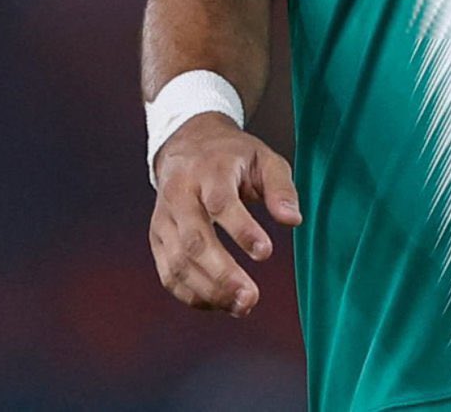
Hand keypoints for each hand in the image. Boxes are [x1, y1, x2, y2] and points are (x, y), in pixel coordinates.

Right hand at [148, 113, 300, 317]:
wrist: (186, 144)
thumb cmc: (232, 156)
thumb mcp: (264, 159)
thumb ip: (281, 188)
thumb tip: (293, 220)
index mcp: (208, 171)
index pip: (220, 202)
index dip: (241, 229)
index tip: (266, 253)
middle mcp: (180, 194)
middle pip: (195, 239)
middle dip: (222, 273)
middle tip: (251, 298)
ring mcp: (164, 218)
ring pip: (178, 262)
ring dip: (209, 291)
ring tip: (242, 307)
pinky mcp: (158, 238)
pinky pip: (168, 274)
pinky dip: (192, 295)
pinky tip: (219, 304)